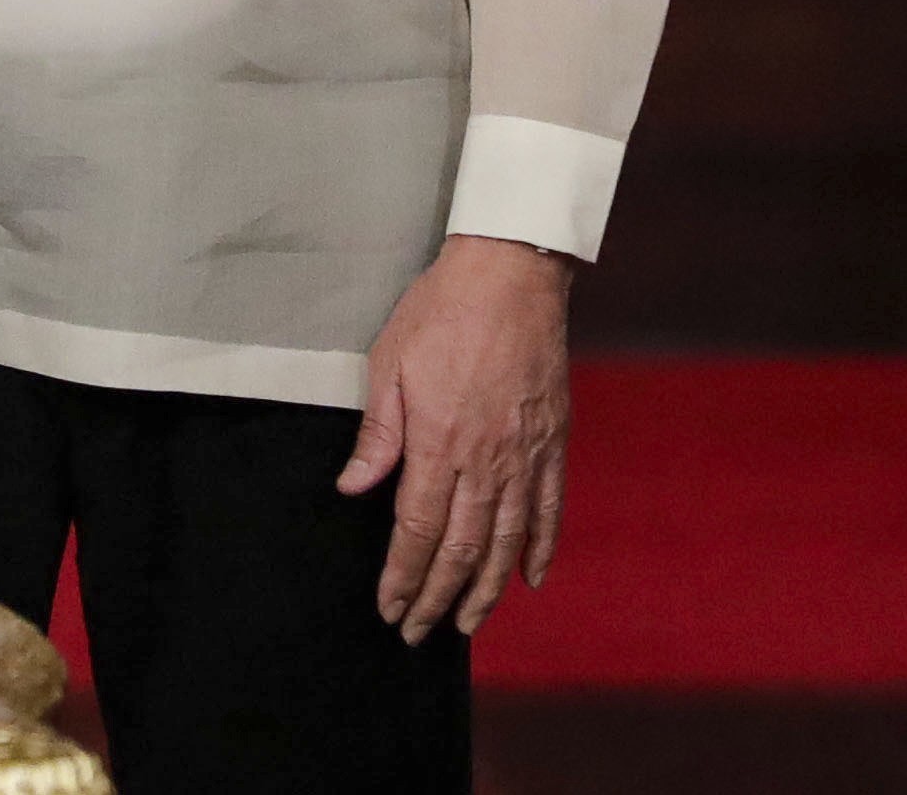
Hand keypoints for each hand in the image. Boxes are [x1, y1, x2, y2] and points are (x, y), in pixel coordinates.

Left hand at [338, 233, 572, 642]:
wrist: (510, 274)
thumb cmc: (441, 311)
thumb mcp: (388, 363)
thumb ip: (377, 433)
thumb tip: (354, 487)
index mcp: (438, 441)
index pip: (417, 529)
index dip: (402, 575)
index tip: (388, 607)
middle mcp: (485, 458)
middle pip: (462, 548)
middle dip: (436, 596)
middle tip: (418, 632)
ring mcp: (524, 454)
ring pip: (506, 540)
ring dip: (487, 589)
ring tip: (467, 623)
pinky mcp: (552, 442)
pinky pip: (548, 508)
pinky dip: (541, 549)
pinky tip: (531, 579)